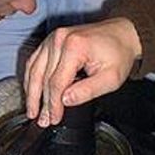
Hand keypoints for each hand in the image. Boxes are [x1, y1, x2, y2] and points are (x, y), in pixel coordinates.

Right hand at [24, 17, 142, 125]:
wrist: (123, 34)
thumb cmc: (119, 53)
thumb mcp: (111, 78)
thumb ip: (88, 91)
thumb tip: (65, 101)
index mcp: (75, 47)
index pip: (56, 83)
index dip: (53, 104)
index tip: (54, 118)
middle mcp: (60, 40)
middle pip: (43, 78)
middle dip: (42, 103)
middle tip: (42, 120)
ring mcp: (53, 38)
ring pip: (34, 70)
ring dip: (31, 93)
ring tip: (32, 110)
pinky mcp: (50, 40)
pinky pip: (34, 61)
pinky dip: (31, 78)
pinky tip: (31, 92)